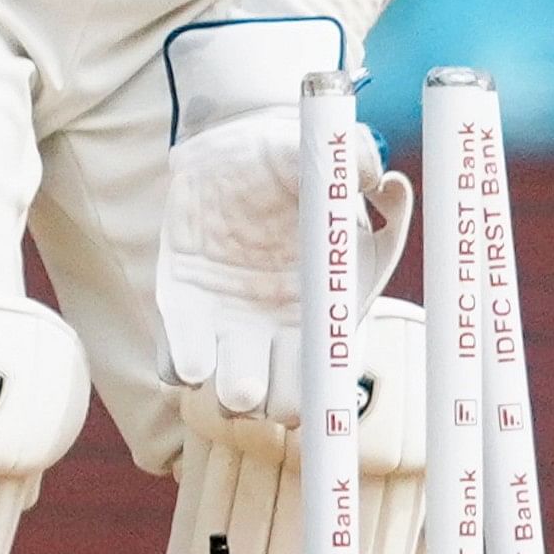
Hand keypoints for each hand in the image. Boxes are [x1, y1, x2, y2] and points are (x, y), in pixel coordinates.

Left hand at [151, 19, 406, 422]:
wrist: (230, 152)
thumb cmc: (289, 156)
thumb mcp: (321, 152)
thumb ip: (355, 162)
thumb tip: (374, 179)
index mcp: (330, 303)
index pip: (337, 366)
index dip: (327, 387)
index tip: (310, 379)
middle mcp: (285, 328)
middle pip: (285, 401)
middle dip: (272, 401)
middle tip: (257, 383)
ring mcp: (234, 328)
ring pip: (233, 394)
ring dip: (227, 391)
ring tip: (216, 370)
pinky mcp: (186, 319)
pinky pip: (179, 364)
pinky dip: (183, 366)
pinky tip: (189, 351)